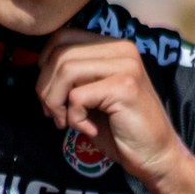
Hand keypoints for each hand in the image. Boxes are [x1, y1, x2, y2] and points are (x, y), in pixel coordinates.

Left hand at [36, 30, 189, 189]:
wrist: (155, 156)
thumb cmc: (120, 129)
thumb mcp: (92, 95)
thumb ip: (73, 76)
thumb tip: (39, 69)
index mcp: (113, 46)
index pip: (63, 37)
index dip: (45, 65)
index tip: (50, 95)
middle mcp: (122, 49)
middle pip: (60, 54)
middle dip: (46, 88)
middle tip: (55, 115)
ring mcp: (125, 66)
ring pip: (65, 71)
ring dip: (56, 103)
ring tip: (66, 122)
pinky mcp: (124, 87)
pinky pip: (77, 97)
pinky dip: (74, 118)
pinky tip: (89, 130)